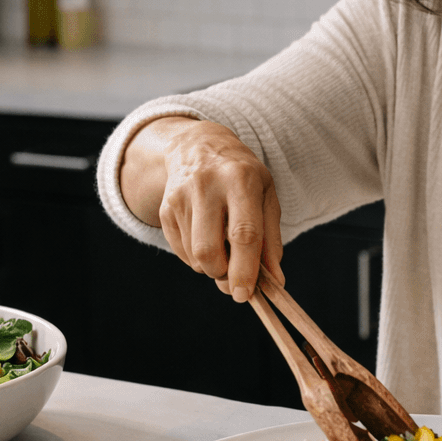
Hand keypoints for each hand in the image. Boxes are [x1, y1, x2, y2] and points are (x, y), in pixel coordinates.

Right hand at [118, 117, 284, 301]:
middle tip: (236, 278)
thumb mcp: (266, 196)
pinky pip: (182, 252)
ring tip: (224, 248)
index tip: (246, 294)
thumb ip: (271, 239)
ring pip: (195, 256)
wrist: (199, 146)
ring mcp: (181, 197)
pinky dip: (198, 258)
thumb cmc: (242, 176)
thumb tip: (276, 281)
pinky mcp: (165, 209)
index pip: (243, 233)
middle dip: (223, 275)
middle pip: (209, 250)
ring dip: (212, 267)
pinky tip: (207, 238)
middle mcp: (207, 186)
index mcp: (240, 180)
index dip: (245, 269)